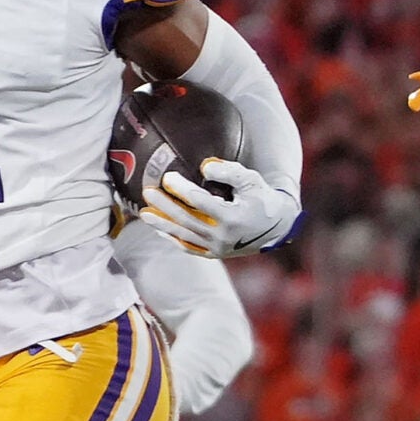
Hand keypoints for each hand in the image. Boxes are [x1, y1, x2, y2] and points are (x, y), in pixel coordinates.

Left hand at [139, 160, 297, 257]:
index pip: (201, 202)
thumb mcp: (251, 180)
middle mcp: (223, 237)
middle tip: (148, 192)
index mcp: (233, 218)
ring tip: (144, 214)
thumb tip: (204, 166)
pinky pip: (188, 247)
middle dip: (165, 206)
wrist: (275, 228)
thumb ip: (229, 171)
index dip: (182, 189)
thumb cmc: (261, 199)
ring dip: (162, 224)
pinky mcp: (214, 254)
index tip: (168, 177)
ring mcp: (217, 248)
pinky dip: (173, 238)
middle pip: (187, 220)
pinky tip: (159, 228)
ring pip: (184, 236)